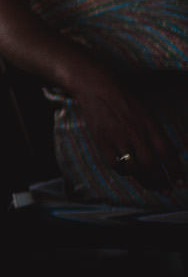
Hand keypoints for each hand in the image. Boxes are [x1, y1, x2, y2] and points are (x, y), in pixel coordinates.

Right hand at [67, 65, 181, 189]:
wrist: (96, 88)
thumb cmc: (124, 101)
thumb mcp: (146, 113)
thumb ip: (157, 134)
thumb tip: (168, 157)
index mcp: (149, 125)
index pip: (167, 153)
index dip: (175, 171)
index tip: (179, 183)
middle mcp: (135, 132)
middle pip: (151, 165)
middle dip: (160, 181)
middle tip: (165, 189)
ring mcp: (117, 137)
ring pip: (133, 168)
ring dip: (144, 179)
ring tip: (150, 185)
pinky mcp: (102, 140)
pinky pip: (115, 164)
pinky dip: (123, 171)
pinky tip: (128, 171)